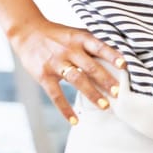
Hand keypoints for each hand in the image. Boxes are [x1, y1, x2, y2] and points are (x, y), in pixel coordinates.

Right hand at [7, 16, 122, 124]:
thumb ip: (92, 44)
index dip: (112, 55)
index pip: (99, 46)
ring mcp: (56, 63)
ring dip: (92, 94)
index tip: (125, 66)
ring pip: (76, 80)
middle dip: (106, 80)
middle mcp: (69, 50)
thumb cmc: (57, 35)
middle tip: (119, 93)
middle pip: (90, 66)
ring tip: (105, 106)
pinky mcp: (43, 75)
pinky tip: (75, 120)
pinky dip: (65, 109)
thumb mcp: (75, 33)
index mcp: (79, 38)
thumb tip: (119, 55)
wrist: (27, 32)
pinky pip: (56, 95)